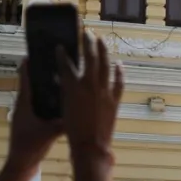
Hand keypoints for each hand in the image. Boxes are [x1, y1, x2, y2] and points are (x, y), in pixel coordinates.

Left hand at [6, 60, 62, 174]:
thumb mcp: (49, 133)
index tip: (35, 51)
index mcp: (24, 104)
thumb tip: (80, 108)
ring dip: (45, 86)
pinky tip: (61, 101)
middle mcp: (23, 106)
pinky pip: (39, 106)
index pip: (25, 78)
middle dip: (41, 72)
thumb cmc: (30, 148)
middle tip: (53, 61)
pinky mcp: (30, 123)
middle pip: (31, 84)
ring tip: (59, 78)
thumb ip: (63, 121)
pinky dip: (48, 100)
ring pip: (36, 95)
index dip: (29, 64)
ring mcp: (26, 114)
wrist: (21, 166)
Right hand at [57, 31, 123, 152]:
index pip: (67, 65)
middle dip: (88, 43)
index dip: (63, 54)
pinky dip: (119, 72)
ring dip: (103, 50)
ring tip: (100, 40)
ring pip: (106, 65)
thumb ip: (65, 92)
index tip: (61, 46)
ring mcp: (104, 91)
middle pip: (90, 57)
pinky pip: (118, 82)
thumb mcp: (64, 109)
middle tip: (86, 33)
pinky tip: (119, 64)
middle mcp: (90, 85)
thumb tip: (64, 80)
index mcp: (73, 88)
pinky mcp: (114, 100)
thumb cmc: (73, 131)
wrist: (91, 147)